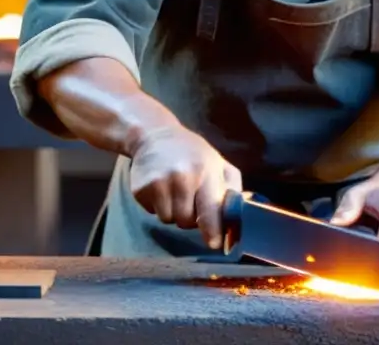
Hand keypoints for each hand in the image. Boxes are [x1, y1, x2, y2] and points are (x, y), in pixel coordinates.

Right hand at [128, 125, 241, 249]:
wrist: (154, 135)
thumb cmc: (193, 152)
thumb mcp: (218, 163)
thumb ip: (231, 189)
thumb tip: (238, 217)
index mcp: (205, 172)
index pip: (211, 210)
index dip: (214, 231)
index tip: (215, 244)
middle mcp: (181, 178)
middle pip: (187, 221)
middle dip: (191, 217)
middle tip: (190, 198)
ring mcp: (159, 184)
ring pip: (169, 220)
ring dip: (173, 212)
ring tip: (174, 191)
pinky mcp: (140, 190)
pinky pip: (152, 213)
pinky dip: (158, 206)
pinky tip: (160, 187)